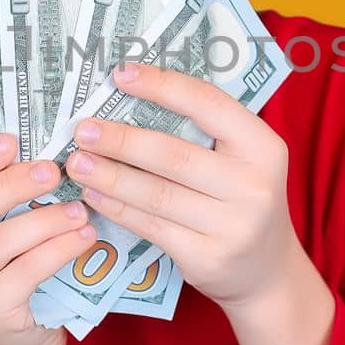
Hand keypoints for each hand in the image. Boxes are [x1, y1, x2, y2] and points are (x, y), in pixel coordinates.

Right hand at [0, 132, 96, 344]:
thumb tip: (32, 143)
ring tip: (79, 208)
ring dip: (45, 219)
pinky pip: (26, 272)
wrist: (21, 337)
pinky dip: (59, 249)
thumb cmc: (9, 268)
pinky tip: (84, 236)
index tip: (13, 141)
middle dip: (12, 184)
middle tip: (54, 170)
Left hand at [64, 61, 307, 312]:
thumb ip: (204, 132)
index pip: (207, 104)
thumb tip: (131, 94)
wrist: (267, 270)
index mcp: (263, 147)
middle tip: (83, 130)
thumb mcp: (243, 159)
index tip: (120, 75)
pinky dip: (117, 208)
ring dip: (109, 176)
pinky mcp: (207, 258)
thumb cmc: (241, 198)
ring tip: (78, 162)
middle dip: (121, 140)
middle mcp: (253, 185)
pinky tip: (94, 194)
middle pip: (172, 155)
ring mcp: (232, 226)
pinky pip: (152, 227)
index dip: (161, 86)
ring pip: (156, 194)